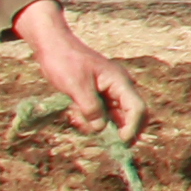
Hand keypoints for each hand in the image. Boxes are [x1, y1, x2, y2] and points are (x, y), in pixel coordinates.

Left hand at [12, 0, 145, 138]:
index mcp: (119, 82)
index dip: (132, 127)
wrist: (53, 46)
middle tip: (111, 144)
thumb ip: (90, 108)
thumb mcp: (76, 86)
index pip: (137, 108)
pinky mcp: (98, 94)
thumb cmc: (65, 61)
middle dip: (122, 130)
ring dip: (101, 125)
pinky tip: (75, 115)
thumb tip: (100, 129)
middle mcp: (119, 87)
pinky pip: (102, 113)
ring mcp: (109, 91)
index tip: (120, 142)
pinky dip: (91, 119)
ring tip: (78, 120)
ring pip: (115, 117)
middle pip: (131, 114)